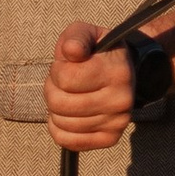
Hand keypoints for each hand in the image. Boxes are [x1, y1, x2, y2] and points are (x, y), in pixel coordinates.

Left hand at [44, 19, 136, 152]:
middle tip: (62, 83)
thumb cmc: (97, 52)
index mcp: (117, 71)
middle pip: (59, 103)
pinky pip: (68, 141)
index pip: (65, 78)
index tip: (66, 65)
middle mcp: (121, 99)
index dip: (57, 69)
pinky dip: (59, 129)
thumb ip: (76, 37)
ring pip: (62, 122)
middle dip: (52, 90)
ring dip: (55, 109)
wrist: (122, 72)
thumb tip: (71, 51)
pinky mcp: (110, 138)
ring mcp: (117, 122)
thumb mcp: (86, 34)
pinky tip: (67, 115)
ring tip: (68, 96)